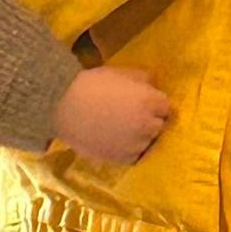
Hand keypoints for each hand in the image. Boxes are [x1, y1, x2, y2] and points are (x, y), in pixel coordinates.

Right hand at [52, 64, 169, 162]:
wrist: (64, 107)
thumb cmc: (92, 84)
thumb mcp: (120, 72)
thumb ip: (143, 78)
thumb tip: (153, 85)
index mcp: (150, 102)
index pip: (166, 106)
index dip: (154, 102)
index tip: (143, 101)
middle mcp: (149, 125)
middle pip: (160, 125)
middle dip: (150, 119)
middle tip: (132, 114)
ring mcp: (137, 145)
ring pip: (148, 142)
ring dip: (140, 135)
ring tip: (121, 128)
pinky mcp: (123, 159)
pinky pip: (134, 155)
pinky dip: (128, 149)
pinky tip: (114, 139)